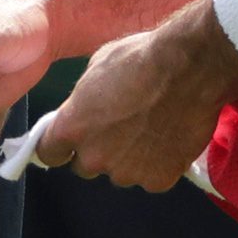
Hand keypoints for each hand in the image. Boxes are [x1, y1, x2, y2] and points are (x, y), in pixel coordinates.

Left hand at [40, 0, 237, 191]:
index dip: (59, 146)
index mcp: (72, 128)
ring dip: (128, 157)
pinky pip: (151, 176)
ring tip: (150, 127)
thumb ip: (83, 100)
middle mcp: (94, 157)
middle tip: (120, 127)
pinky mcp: (158, 180)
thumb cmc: (141, 58)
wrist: (190, 67)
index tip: (69, 141)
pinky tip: (169, 136)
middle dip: (97, 150)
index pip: (48, 153)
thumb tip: (84, 110)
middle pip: (85, 166)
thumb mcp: (97, 68)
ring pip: (120, 172)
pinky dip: (158, 162)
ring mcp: (127, 172)